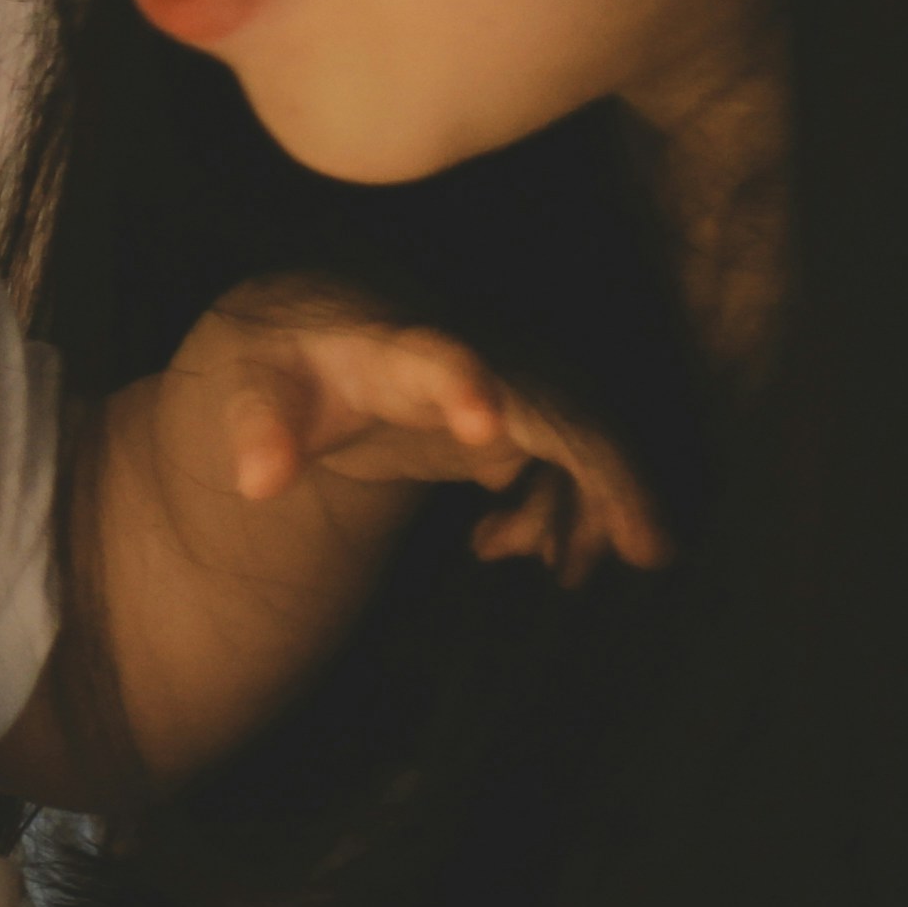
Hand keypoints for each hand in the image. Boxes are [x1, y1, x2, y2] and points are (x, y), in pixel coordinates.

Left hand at [160, 289, 668, 583]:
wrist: (319, 336)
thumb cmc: (288, 365)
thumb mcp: (256, 390)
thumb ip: (258, 426)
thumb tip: (256, 478)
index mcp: (390, 351)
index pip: (432, 360)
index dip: (462, 386)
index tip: (487, 424)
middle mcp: (466, 359)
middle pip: (554, 404)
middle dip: (604, 470)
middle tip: (651, 547)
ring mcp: (504, 384)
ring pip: (581, 440)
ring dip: (592, 509)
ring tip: (561, 570)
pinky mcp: (521, 415)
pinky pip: (578, 461)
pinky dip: (578, 515)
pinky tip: (534, 554)